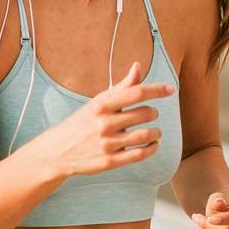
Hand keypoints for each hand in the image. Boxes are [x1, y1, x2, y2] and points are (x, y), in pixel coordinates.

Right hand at [24, 61, 172, 179]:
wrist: (57, 151)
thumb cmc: (83, 122)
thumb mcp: (98, 103)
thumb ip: (121, 87)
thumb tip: (138, 67)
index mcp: (101, 104)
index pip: (136, 92)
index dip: (157, 90)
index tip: (170, 89)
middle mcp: (104, 123)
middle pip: (145, 114)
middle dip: (153, 113)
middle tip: (151, 114)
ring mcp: (107, 143)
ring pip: (146, 135)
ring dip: (156, 133)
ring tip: (155, 132)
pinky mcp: (110, 161)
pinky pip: (140, 154)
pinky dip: (152, 148)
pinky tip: (153, 145)